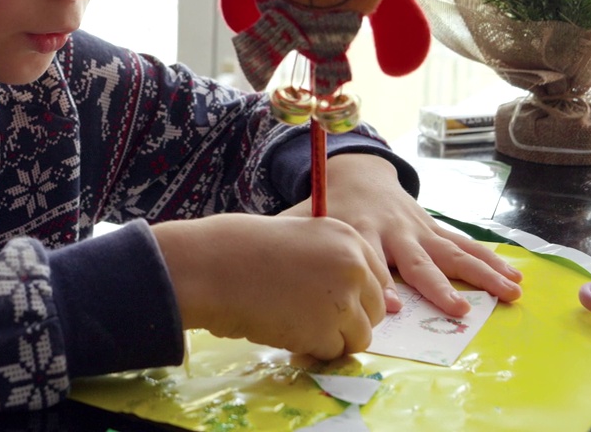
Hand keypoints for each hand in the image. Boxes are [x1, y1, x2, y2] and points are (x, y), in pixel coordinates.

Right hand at [151, 213, 390, 358]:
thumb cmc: (242, 250)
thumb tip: (363, 304)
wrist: (212, 267)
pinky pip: (332, 352)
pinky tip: (283, 329)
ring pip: (360, 337)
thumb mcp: (298, 241)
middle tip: (310, 317)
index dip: (356, 296)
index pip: (377, 279)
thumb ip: (331, 264)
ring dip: (331, 338)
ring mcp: (343, 300)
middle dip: (348, 320)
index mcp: (348, 238)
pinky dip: (311, 349)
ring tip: (294, 323)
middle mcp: (353, 267)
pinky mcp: (326, 332)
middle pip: (375, 310)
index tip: (333, 302)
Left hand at [307, 154, 522, 316]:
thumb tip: (266, 261)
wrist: (356, 173)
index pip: (369, 256)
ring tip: (511, 292)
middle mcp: (394, 229)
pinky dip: (490, 261)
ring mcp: (419, 229)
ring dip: (482, 273)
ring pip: (452, 252)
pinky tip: (515, 277)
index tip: (391, 307)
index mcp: (359, 228)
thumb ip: (292, 240)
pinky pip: (464, 246)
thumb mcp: (307, 219)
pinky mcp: (434, 229)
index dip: (378, 279)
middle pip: (417, 259)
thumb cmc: (328, 206)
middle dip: (436, 285)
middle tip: (456, 310)